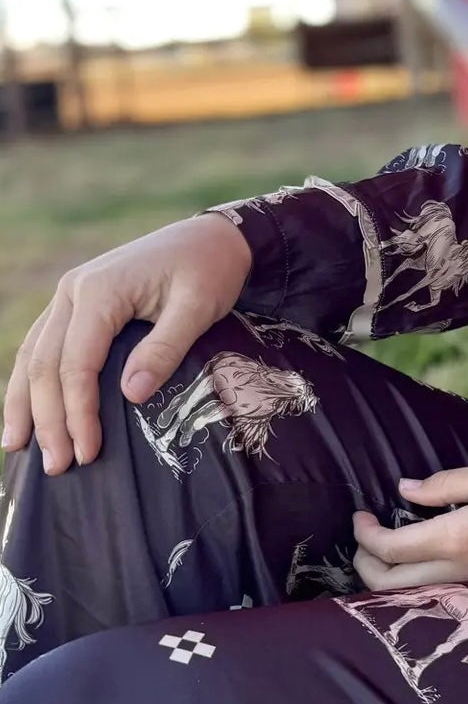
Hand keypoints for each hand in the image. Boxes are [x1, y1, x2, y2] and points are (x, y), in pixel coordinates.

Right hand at [1, 212, 252, 474]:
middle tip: (56, 467)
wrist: (211, 237)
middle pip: (44, 363)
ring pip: (31, 354)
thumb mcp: (198, 307)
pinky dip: (29, 381)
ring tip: (16, 448)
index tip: (87, 452)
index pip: (76, 362)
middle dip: (47, 419)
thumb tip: (129, 395)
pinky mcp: (75, 304)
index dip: (78, 411)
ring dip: (24, 403)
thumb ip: (165, 348)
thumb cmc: (209, 270)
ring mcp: (69, 296)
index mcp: (100, 290)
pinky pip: (42, 345)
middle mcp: (73, 290)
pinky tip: (25, 411)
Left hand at [351, 463, 467, 589]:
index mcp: (456, 538)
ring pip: (409, 591)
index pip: (390, 549)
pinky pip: (432, 585)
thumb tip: (405, 490)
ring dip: (385, 571)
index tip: (360, 512)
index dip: (365, 534)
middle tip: (365, 530)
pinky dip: (411, 572)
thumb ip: (446, 484)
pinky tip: (418, 544)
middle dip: (364, 562)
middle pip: (389, 583)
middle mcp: (458, 569)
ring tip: (384, 538)